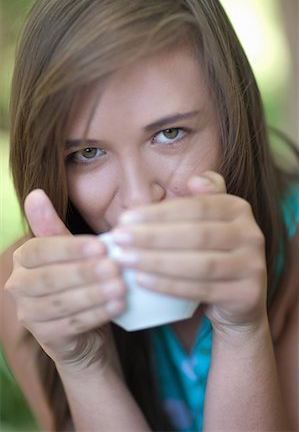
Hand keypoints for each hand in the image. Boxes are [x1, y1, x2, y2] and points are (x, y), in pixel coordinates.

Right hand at [5, 190, 125, 368]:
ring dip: (93, 294)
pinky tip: (117, 306)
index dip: (70, 248)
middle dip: (84, 272)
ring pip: (60, 304)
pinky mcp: (46, 338)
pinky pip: (71, 326)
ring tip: (120, 287)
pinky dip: (95, 315)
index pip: (40, 250)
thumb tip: (35, 193)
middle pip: (50, 279)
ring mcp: (29, 315)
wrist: (84, 324)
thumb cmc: (77, 278)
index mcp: (23, 259)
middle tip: (115, 267)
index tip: (101, 246)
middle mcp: (18, 286)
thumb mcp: (69, 251)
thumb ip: (53, 227)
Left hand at [111, 172, 267, 334]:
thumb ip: (201, 199)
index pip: (196, 207)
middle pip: (196, 235)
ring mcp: (253, 266)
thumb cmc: (212, 254)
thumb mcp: (208, 223)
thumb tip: (194, 180)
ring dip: (156, 261)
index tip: (125, 219)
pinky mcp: (247, 295)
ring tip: (124, 260)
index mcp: (238, 209)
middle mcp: (251, 234)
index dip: (159, 213)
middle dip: (152, 237)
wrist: (239, 300)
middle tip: (118, 239)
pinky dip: (169, 285)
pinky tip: (142, 281)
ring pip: (199, 264)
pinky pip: (202, 289)